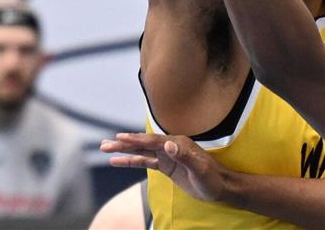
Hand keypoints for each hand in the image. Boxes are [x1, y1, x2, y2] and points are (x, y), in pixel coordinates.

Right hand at [101, 133, 223, 202]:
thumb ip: (184, 156)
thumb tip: (169, 144)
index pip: (153, 140)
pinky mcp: (166, 166)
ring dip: (124, 151)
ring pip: (141, 151)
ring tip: (105, 149)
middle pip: (143, 143)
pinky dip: (131, 161)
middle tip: (104, 144)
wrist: (220, 187)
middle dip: (124, 143)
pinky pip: (145, 162)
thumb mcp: (199, 169)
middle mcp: (171, 146)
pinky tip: (118, 162)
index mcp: (178, 143)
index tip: (120, 137)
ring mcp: (168, 156)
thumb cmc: (212, 178)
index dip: (136, 139)